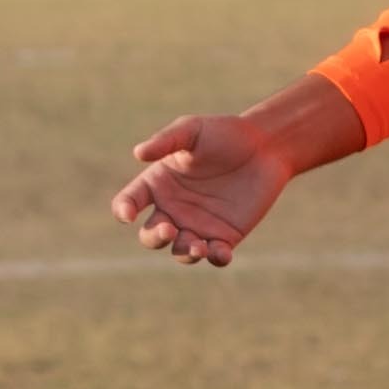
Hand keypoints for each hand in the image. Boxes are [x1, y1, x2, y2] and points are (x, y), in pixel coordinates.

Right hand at [114, 113, 294, 268]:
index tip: (128, 215)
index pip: (129, 201)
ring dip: (185, 253)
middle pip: (150, 236)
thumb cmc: (224, 134)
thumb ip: (166, 140)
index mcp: (157, 184)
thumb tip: (138, 153)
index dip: (123, 210)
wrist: (265, 146)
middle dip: (155, 238)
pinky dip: (216, 258)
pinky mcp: (225, 237)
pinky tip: (220, 252)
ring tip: (198, 247)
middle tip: (169, 229)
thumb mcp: (192, 130)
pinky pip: (215, 256)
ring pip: (181, 251)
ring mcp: (198, 226)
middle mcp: (173, 209)